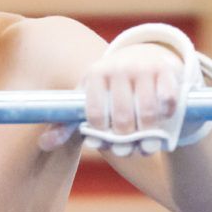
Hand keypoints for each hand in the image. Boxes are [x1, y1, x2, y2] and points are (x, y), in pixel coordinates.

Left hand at [40, 43, 180, 154]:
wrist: (142, 59)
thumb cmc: (109, 90)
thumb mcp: (87, 100)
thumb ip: (66, 123)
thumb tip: (44, 144)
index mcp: (94, 75)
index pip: (95, 114)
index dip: (101, 135)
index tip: (106, 145)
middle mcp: (118, 67)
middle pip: (121, 117)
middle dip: (125, 141)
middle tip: (128, 152)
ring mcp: (143, 67)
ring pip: (146, 112)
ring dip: (148, 135)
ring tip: (147, 147)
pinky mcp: (166, 70)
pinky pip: (167, 101)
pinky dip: (166, 116)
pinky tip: (162, 121)